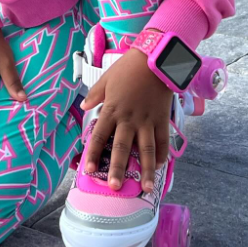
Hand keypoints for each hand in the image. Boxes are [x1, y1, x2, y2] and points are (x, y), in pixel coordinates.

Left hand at [79, 43, 173, 193]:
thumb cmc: (128, 68)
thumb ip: (95, 95)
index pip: (99, 136)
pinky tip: (161, 167)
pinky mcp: (162, 119)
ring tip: (146, 188)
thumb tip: (85, 106)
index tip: (88, 170)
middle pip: (121, 148)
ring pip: (146, 150)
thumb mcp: (106, 79)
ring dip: (146, 170)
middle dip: (117, 168)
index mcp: (112, 109)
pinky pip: (163, 140)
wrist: (154, 58)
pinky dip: (163, 154)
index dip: (93, 154)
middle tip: (115, 187)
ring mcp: (147, 121)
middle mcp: (128, 119)